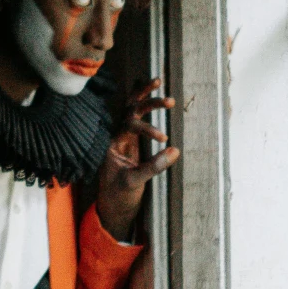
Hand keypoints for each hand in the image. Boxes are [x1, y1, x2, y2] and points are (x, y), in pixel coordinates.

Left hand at [96, 77, 179, 240]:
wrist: (112, 207)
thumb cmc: (119, 195)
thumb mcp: (135, 182)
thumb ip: (153, 166)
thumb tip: (175, 150)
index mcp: (113, 144)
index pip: (128, 125)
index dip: (147, 128)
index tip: (164, 139)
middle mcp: (117, 136)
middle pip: (128, 109)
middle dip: (145, 99)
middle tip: (167, 98)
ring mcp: (124, 137)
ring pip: (131, 109)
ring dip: (144, 97)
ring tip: (159, 81)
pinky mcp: (132, 141)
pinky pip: (136, 117)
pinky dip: (144, 105)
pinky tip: (153, 93)